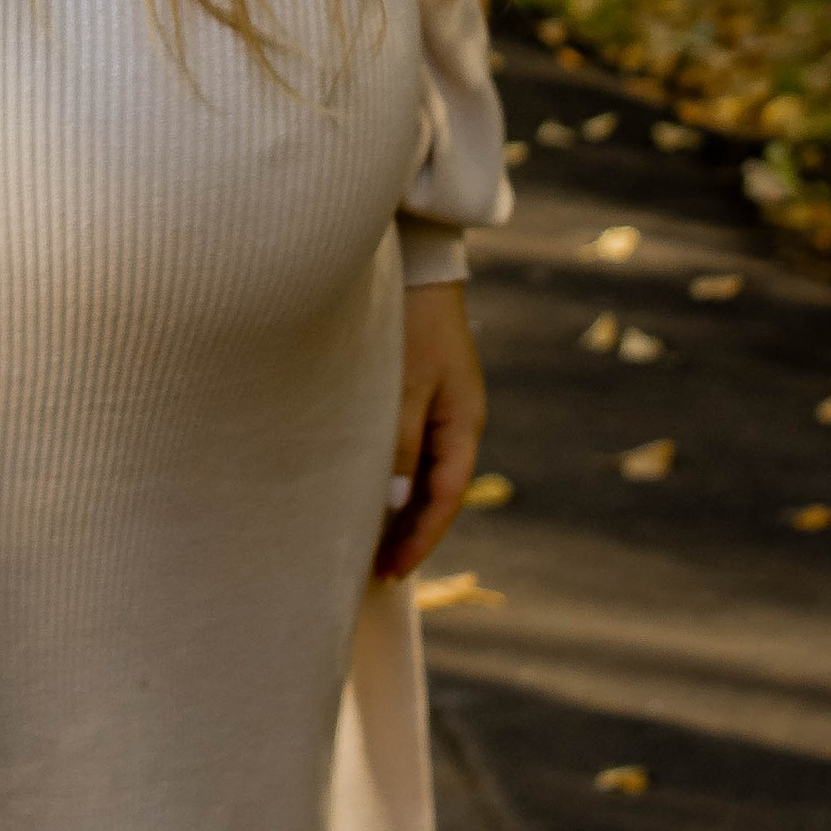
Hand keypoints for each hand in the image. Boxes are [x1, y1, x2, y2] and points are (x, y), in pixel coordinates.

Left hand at [375, 279, 484, 581]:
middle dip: (409, 531)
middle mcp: (456, 418)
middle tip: (375, 568)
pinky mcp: (417, 388)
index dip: (420, 538)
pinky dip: (391, 472)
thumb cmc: (409, 317)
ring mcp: (438, 403)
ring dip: (399, 504)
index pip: (446, 496)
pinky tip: (366, 485)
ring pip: (420, 469)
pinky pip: (407, 445)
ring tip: (367, 538)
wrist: (414, 260)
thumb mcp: (405, 382)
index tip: (390, 571)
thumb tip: (396, 503)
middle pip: (436, 490)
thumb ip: (400, 441)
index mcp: (464, 421)